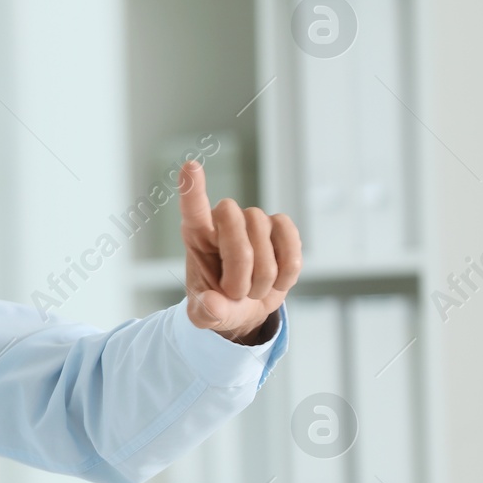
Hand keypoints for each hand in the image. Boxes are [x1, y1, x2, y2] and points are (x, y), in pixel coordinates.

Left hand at [178, 159, 301, 343]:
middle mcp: (224, 222)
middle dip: (239, 263)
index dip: (193, 189)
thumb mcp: (204, 315)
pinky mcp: (281, 230)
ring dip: (263, 275)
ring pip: (263, 232)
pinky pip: (291, 240)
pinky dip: (287, 269)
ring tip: (254, 291)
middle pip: (234, 220)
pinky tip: (278, 281)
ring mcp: (254, 223)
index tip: (191, 167)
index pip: (193, 208)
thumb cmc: (219, 303)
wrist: (247, 308)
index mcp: (197, 237)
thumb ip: (205, 312)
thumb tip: (212, 304)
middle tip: (237, 292)